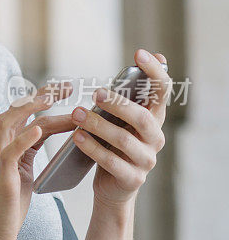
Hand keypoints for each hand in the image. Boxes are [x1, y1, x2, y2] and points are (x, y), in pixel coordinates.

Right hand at [0, 80, 73, 239]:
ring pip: (7, 124)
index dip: (45, 102)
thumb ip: (30, 155)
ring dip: (28, 108)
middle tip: (65, 85)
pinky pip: (9, 152)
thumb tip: (48, 141)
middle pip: (14, 111)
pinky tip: (37, 129)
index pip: (26, 118)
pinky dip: (22, 138)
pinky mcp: (1, 177)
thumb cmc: (8, 208)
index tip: (67, 90)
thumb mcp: (24, 175)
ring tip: (50, 98)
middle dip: (38, 95)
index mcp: (6, 148)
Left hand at [70, 49, 171, 208]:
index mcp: (154, 118)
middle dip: (119, 104)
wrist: (112, 186)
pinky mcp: (133, 179)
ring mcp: (146, 160)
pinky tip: (77, 137)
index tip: (139, 53)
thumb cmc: (112, 144)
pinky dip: (93, 148)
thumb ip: (123, 98)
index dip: (154, 71)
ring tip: (76, 114)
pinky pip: (112, 162)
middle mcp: (155, 138)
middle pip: (143, 118)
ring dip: (98, 125)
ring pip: (124, 140)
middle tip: (95, 93)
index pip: (162, 91)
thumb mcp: (118, 119)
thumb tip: (132, 63)